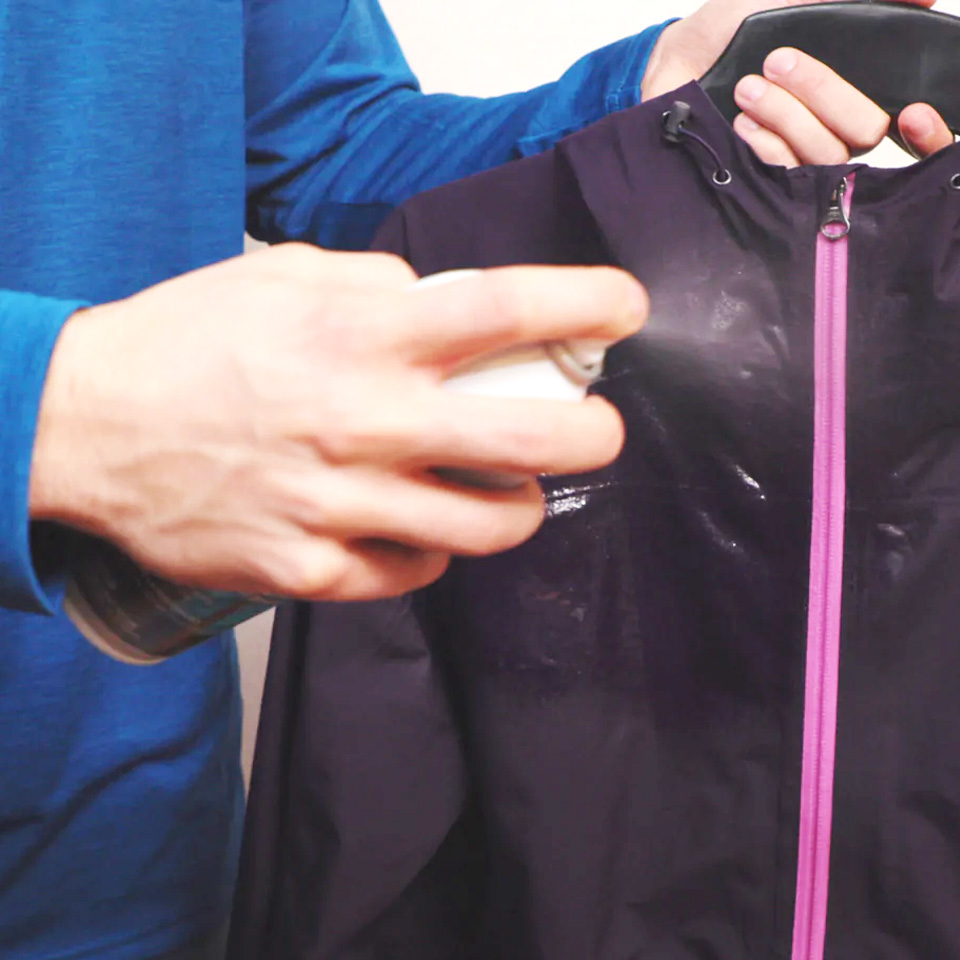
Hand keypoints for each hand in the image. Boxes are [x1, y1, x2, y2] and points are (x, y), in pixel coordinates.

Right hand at [29, 246, 644, 600]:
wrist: (88, 426)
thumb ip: (377, 284)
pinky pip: (411, 572)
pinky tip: (415, 525)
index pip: (502, 310)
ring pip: (485, 526)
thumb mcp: (281, 278)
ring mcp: (338, 505)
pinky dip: (431, 549)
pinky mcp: (308, 567)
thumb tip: (444, 303)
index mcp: (360, 337)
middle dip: (593, 437)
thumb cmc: (186, 343)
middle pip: (528, 441)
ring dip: (518, 507)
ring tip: (510, 488)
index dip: (584, 304)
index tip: (626, 308)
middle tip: (599, 431)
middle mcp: (363, 422)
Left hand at [642, 0, 952, 165]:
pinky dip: (763, 146)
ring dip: (785, 116)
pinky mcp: (756, 183)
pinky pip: (780, 177)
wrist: (677, 57)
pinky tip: (740, 123)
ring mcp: (791, 161)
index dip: (912, 122)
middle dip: (824, 93)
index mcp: (841, 95)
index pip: (885, 115)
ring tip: (749, 86)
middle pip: (859, 134)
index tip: (907, 105)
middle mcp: (822, 132)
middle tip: (777, 62)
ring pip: (820, 155)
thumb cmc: (734, 28)